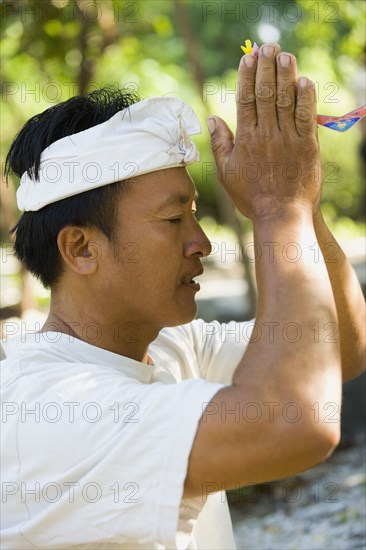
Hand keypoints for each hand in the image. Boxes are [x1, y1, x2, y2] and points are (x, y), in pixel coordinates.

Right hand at [208, 43, 321, 220]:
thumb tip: (212, 119)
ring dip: (285, 75)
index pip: (245, 100)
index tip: (248, 58)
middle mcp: (267, 135)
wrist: (281, 215)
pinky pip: (306, 117)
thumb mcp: (227, 174)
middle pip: (266, 94)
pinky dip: (305, 98)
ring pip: (286, 100)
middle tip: (268, 47)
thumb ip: (221, 144)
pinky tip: (304, 81)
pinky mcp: (308, 146)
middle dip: (266, 67)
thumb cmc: (251, 197)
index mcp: (246, 140)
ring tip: (284, 54)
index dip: (247, 77)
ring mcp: (288, 139)